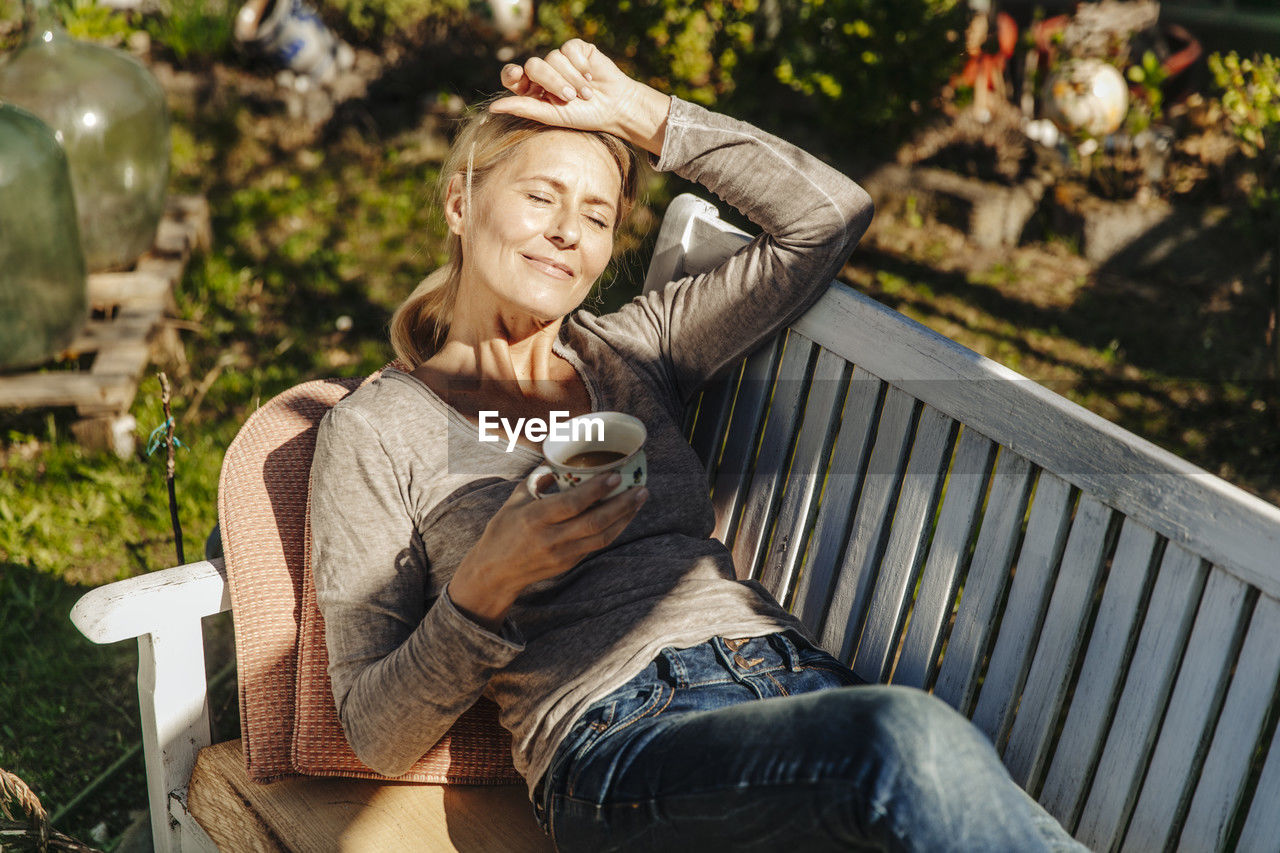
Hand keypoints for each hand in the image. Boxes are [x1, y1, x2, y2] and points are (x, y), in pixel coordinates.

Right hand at [447, 470, 647, 631]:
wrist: (495, 572)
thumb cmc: (503, 531)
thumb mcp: (515, 500)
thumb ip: (538, 480)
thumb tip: (559, 461)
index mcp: (535, 518)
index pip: (572, 504)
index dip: (596, 490)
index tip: (616, 475)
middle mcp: (550, 538)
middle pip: (594, 522)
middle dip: (622, 504)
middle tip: (640, 488)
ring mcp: (562, 554)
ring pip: (601, 536)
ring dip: (625, 517)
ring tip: (639, 499)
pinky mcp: (569, 563)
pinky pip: (597, 545)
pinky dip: (614, 529)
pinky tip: (625, 515)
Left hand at [489, 39, 670, 154]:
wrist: (614, 107)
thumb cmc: (582, 117)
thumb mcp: (552, 115)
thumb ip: (524, 108)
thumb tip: (492, 108)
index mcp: (533, 89)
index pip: (513, 76)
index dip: (512, 74)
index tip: (517, 76)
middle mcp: (544, 71)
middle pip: (534, 65)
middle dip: (552, 82)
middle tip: (570, 97)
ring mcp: (559, 58)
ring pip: (553, 57)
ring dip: (571, 78)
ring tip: (586, 93)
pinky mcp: (576, 49)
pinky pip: (569, 49)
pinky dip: (580, 65)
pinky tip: (591, 76)